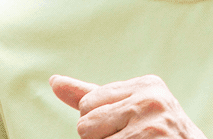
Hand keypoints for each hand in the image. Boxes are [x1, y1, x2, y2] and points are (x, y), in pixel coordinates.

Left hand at [50, 74, 207, 138]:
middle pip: (86, 124)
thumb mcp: (130, 108)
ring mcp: (151, 124)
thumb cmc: (158, 134)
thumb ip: (92, 96)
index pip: (87, 104)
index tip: (129, 126)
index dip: (101, 123)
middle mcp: (150, 100)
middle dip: (102, 138)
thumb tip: (54, 81)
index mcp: (147, 84)